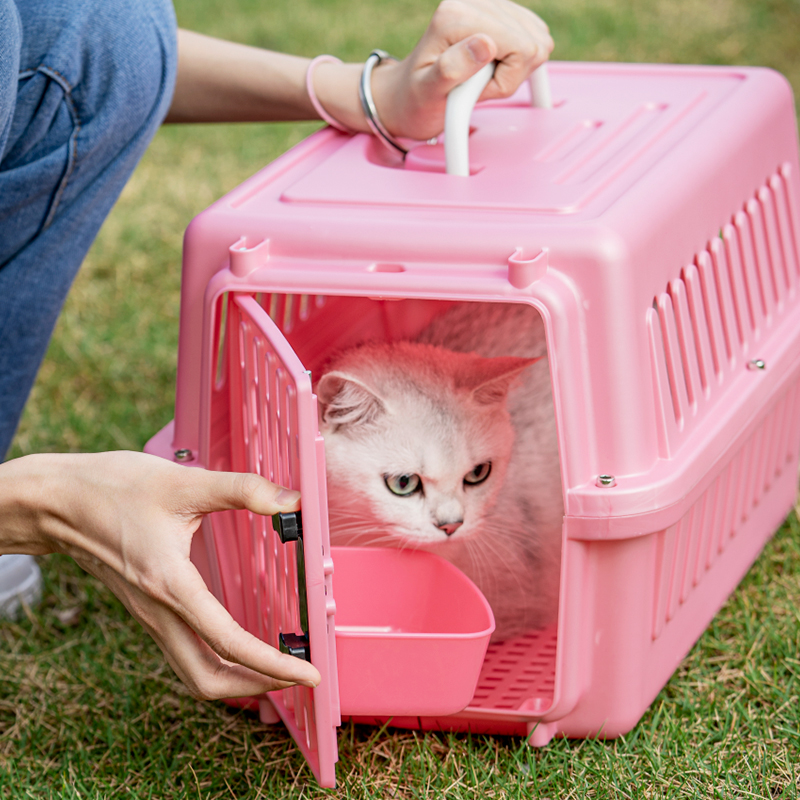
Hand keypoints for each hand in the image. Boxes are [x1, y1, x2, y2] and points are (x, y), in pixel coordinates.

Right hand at [0, 451, 320, 698]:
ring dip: (238, 678)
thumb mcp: (183, 482)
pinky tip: (239, 641)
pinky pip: (185, 651)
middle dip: (257, 686)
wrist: (58, 500)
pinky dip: (218, 659)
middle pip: (208, 679)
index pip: (229, 643)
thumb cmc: (114, 489)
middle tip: (297, 675)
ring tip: (277, 665)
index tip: (308, 673)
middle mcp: (159, 610)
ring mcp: (151, 613)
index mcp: (171, 585)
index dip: (273, 664)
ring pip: (194, 670)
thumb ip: (242, 490)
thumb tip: (292, 501)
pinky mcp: (148, 607)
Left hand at [372, 0, 553, 139]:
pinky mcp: (497, 11)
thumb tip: (485, 44)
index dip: (505, 80)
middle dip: (510, 74)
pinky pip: (533, 34)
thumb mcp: (428, 91)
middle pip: (533, 41)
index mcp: (455, 16)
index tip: (475, 90)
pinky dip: (517, 59)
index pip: (522, 48)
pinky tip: (492, 67)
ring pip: (537, 38)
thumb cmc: (415, 99)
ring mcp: (487, 2)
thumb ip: (453, 68)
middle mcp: (473, 0)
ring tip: (480, 79)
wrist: (405, 94)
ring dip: (513, 67)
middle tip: (476, 86)